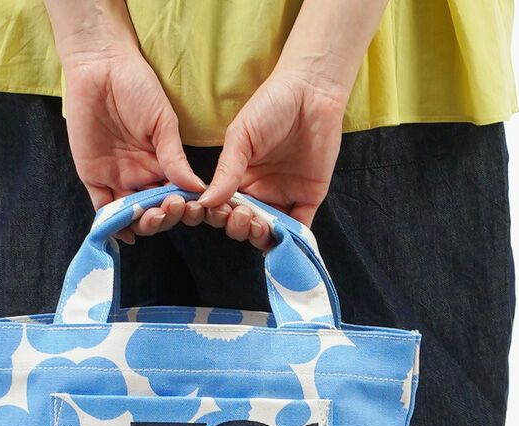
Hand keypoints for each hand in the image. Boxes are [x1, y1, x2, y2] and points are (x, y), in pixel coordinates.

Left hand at [61, 50, 270, 247]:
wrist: (100, 68)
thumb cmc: (136, 86)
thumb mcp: (162, 122)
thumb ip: (175, 157)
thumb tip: (198, 188)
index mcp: (159, 163)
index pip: (172, 195)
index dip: (179, 205)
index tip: (186, 206)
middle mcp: (139, 175)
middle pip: (152, 210)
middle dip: (161, 217)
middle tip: (167, 211)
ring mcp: (116, 178)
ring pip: (129, 214)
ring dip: (140, 223)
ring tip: (149, 220)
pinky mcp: (92, 177)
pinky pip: (102, 208)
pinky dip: (112, 223)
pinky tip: (125, 231)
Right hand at [199, 68, 347, 239]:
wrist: (312, 90)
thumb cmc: (272, 105)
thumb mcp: (241, 137)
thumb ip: (226, 171)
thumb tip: (206, 202)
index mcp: (239, 179)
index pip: (222, 208)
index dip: (216, 215)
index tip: (214, 210)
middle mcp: (259, 192)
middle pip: (242, 225)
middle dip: (237, 227)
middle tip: (240, 214)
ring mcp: (284, 197)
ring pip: (267, 233)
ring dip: (258, 236)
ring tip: (256, 224)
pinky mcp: (308, 198)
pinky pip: (298, 228)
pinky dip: (290, 241)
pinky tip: (280, 240)